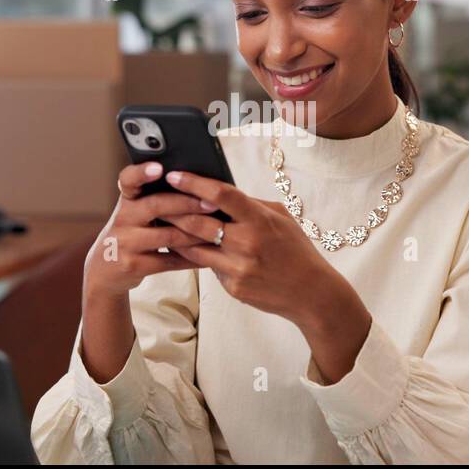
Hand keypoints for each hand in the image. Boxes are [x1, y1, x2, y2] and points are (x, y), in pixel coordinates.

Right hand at [81, 162, 218, 300]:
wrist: (104, 271)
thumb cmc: (130, 234)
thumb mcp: (133, 214)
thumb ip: (154, 200)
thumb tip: (195, 185)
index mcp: (126, 201)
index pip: (128, 180)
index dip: (142, 173)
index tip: (159, 167)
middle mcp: (123, 219)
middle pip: (156, 206)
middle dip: (187, 203)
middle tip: (211, 203)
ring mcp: (126, 243)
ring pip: (168, 236)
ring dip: (195, 234)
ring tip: (217, 230)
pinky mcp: (133, 266)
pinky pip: (168, 262)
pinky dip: (190, 259)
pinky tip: (207, 256)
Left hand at [157, 170, 365, 337]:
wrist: (311, 294)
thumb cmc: (297, 250)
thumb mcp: (281, 219)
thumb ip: (251, 205)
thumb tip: (221, 193)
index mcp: (260, 220)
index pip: (221, 195)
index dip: (194, 182)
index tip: (174, 175)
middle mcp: (247, 243)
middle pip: (198, 222)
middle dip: (174, 209)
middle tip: (157, 199)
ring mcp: (238, 268)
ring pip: (194, 248)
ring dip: (177, 235)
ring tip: (163, 223)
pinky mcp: (233, 288)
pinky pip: (208, 268)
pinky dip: (197, 257)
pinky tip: (186, 249)